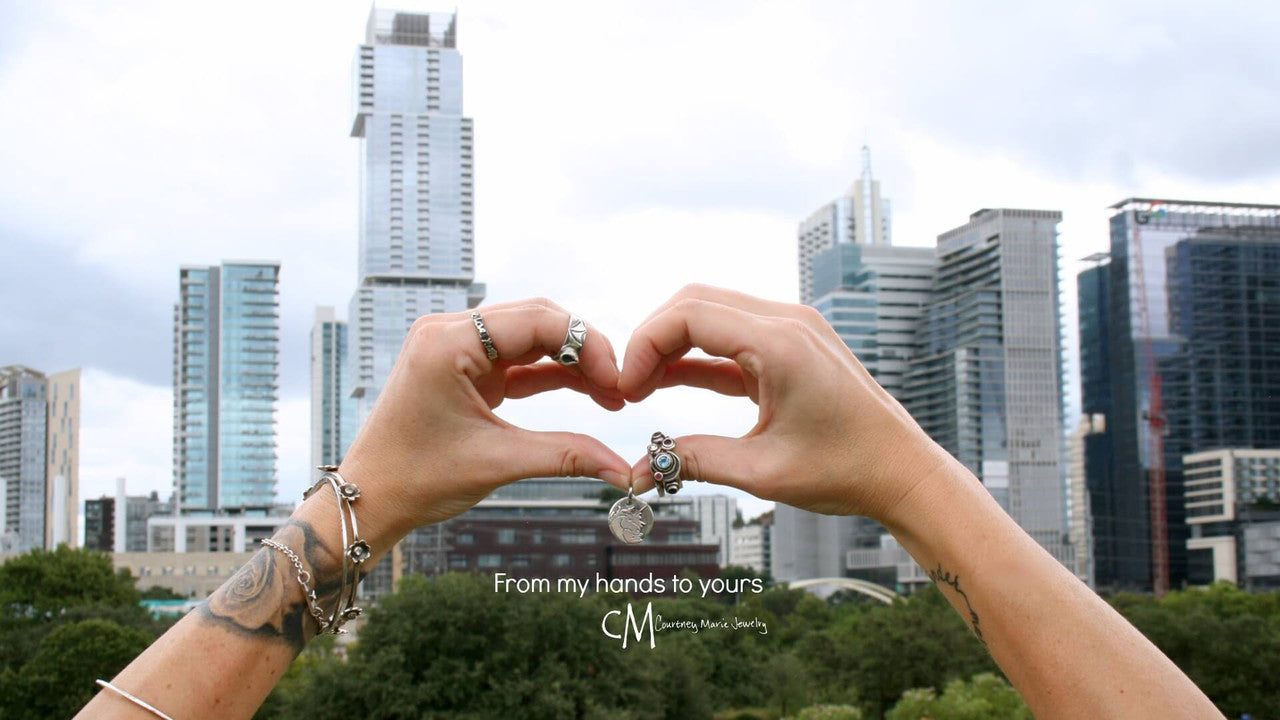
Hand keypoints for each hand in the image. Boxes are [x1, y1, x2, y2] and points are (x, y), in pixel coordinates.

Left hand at [326, 298, 632, 553]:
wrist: (371, 499)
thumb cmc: (416, 479)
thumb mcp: (497, 462)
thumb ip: (566, 455)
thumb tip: (623, 470)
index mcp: (448, 342)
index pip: (536, 320)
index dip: (585, 344)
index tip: (617, 380)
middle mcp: (450, 333)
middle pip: (536, 321)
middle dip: (583, 351)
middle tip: (620, 387)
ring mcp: (455, 348)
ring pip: (530, 339)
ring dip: (571, 363)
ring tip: (611, 394)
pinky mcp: (463, 368)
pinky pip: (517, 360)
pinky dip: (550, 374)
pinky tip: (588, 392)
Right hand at [620, 285, 954, 520]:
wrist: (903, 472)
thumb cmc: (847, 470)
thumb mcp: (762, 472)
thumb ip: (693, 460)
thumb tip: (638, 471)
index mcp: (780, 343)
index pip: (688, 314)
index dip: (644, 346)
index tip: (626, 388)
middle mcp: (787, 322)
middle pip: (694, 301)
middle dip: (652, 339)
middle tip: (629, 387)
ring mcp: (793, 329)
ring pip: (711, 312)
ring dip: (673, 344)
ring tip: (643, 388)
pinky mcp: (793, 345)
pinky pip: (733, 336)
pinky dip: (699, 355)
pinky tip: (670, 382)